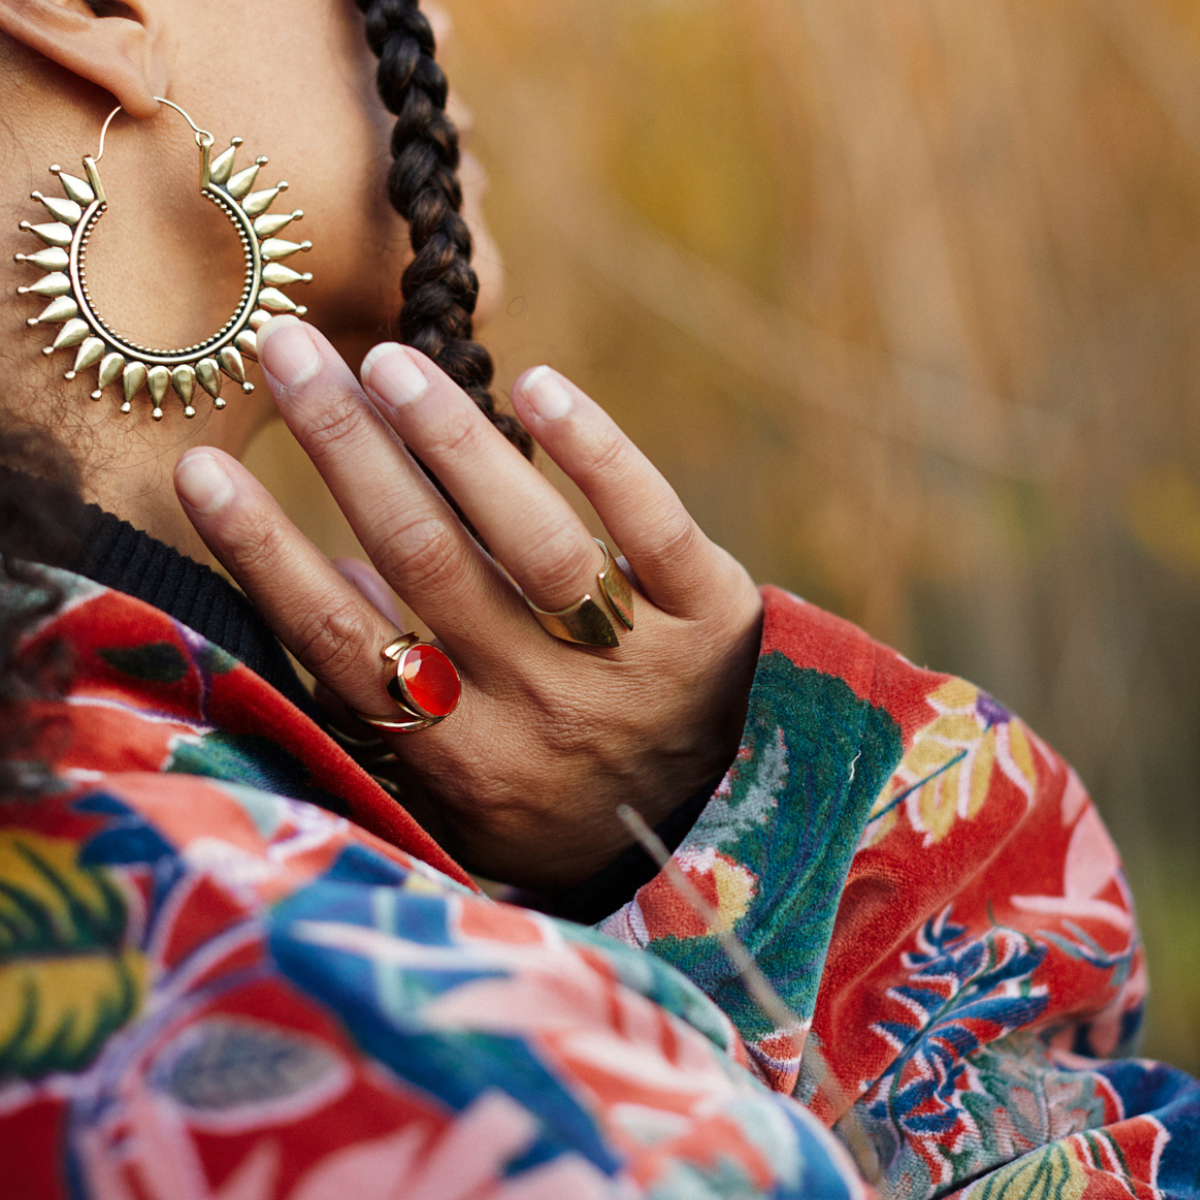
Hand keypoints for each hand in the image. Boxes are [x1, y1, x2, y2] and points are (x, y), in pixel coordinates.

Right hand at [174, 318, 761, 888]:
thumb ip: (392, 702)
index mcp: (468, 762)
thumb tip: (330, 576)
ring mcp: (637, 666)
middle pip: (429, 567)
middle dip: (347, 451)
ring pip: (532, 543)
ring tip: (387, 361)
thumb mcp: (467, 790)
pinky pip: (652, 527)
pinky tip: (540, 387)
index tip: (203, 468)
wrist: (716, 831)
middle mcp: (547, 715)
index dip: (268, 556)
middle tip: (287, 353)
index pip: (348, 647)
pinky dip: (596, 454)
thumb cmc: (567, 802)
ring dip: (453, 442)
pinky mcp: (713, 618)